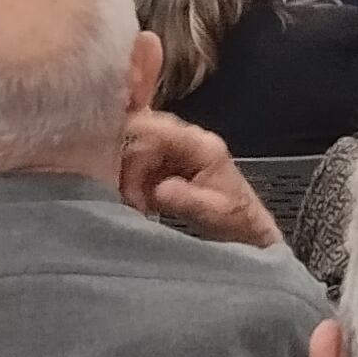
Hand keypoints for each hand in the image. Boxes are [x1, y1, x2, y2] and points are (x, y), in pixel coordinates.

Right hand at [120, 111, 276, 248]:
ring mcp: (179, 152)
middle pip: (144, 138)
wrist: (245, 230)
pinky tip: (142, 203)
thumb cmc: (236, 219)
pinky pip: (144, 166)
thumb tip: (158, 190)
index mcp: (201, 145)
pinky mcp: (171, 165)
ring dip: (131, 178)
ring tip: (139, 205)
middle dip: (130, 166)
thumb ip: (184, 198)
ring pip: (140, 152)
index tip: (112, 159)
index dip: (131, 136)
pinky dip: (137, 184)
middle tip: (130, 198)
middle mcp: (188, 141)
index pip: (158, 127)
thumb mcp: (212, 212)